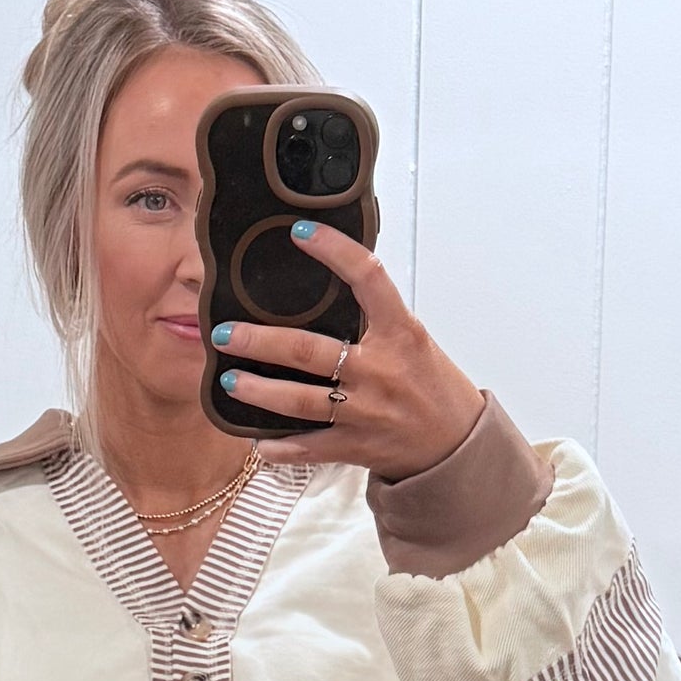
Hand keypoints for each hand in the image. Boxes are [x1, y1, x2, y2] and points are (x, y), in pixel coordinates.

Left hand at [211, 218, 482, 479]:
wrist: (456, 446)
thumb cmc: (432, 386)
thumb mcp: (412, 341)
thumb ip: (375, 319)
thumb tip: (332, 283)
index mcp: (400, 334)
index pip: (368, 279)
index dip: (334, 251)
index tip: (301, 233)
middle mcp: (380, 371)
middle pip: (309, 350)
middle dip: (260, 341)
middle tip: (224, 333)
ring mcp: (365, 412)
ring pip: (301, 401)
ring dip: (260, 391)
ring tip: (230, 380)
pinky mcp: (356, 446)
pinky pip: (311, 448)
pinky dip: (282, 448)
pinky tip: (257, 443)